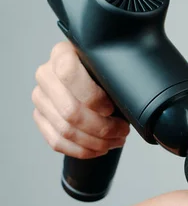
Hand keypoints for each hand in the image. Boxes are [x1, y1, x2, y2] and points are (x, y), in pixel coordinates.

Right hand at [32, 41, 130, 158]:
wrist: (89, 77)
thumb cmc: (102, 72)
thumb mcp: (109, 65)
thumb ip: (114, 73)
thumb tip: (128, 98)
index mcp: (62, 55)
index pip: (69, 74)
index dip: (92, 96)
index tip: (111, 108)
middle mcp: (46, 75)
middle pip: (70, 110)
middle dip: (102, 128)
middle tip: (122, 130)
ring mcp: (40, 98)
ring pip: (65, 130)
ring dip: (95, 142)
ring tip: (115, 141)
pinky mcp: (40, 117)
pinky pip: (57, 142)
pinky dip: (81, 150)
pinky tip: (98, 149)